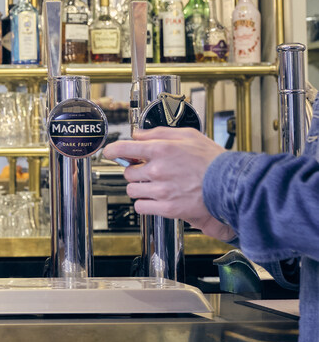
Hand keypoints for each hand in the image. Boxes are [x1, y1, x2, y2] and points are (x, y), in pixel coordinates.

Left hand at [103, 127, 235, 241]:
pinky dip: (144, 203)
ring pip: (132, 190)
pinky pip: (140, 206)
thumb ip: (159, 133)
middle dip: (135, 171)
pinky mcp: (166, 208)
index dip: (112, 150)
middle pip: (128, 172)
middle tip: (149, 171)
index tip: (110, 152)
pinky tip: (156, 198)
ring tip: (156, 185)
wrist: (231, 184)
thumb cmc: (213, 160)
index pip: (123, 148)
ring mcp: (161, 190)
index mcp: (161, 149)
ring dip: (140, 188)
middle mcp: (158, 170)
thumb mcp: (188, 135)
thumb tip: (138, 134)